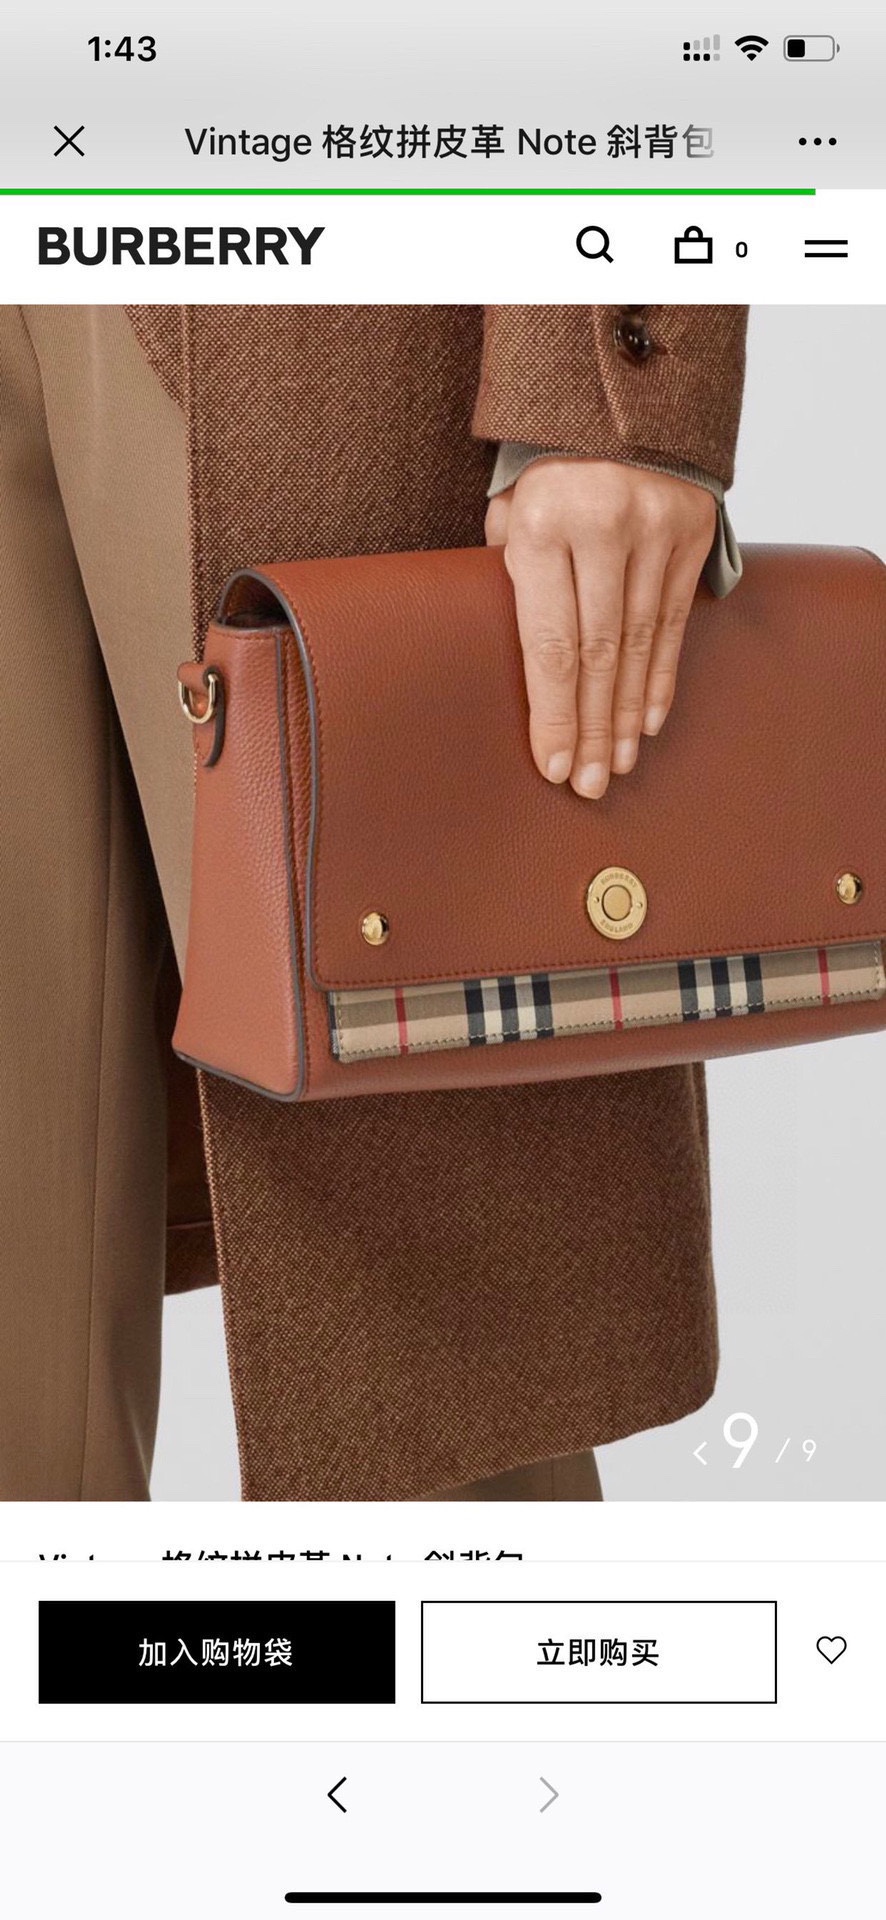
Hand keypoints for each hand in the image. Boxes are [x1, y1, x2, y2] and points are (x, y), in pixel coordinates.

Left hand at [485, 458, 716, 798]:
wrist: (618, 398)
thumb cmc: (545, 469)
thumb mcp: (508, 509)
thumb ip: (509, 575)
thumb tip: (514, 656)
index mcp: (542, 523)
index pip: (551, 642)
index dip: (554, 712)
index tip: (554, 764)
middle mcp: (604, 527)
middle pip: (598, 654)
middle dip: (592, 727)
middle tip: (590, 785)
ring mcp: (655, 529)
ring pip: (639, 645)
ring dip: (626, 714)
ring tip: (617, 764)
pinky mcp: (692, 532)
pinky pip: (673, 622)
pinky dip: (660, 676)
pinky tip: (646, 720)